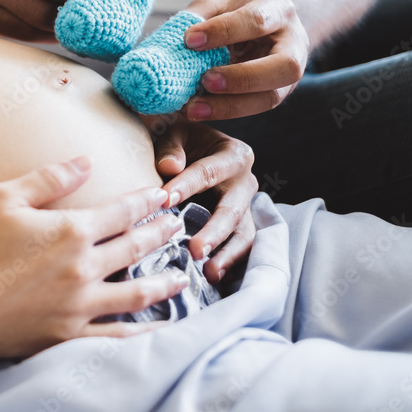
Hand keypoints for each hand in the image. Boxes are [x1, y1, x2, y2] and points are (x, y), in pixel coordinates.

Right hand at [0, 156, 189, 356]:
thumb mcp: (3, 197)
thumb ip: (49, 179)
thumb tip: (84, 162)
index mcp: (71, 231)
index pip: (121, 212)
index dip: (145, 201)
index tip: (163, 195)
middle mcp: (83, 269)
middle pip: (135, 248)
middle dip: (160, 233)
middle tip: (179, 225)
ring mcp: (77, 306)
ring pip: (135, 293)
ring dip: (163, 282)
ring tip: (180, 276)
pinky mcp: (64, 335)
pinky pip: (114, 336)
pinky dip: (141, 332)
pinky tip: (155, 329)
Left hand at [143, 116, 256, 283]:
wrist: (191, 150)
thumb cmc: (180, 142)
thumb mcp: (174, 133)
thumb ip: (171, 147)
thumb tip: (170, 167)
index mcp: (233, 155)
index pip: (208, 172)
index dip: (187, 185)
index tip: (165, 200)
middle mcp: (245, 183)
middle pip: (232, 211)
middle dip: (215, 231)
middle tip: (195, 249)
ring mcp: (246, 208)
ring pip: (243, 235)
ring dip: (227, 255)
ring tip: (209, 272)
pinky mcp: (240, 227)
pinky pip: (241, 248)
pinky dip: (230, 263)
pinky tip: (214, 278)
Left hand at [183, 0, 308, 120]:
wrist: (268, 26)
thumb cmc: (239, 12)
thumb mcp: (219, 3)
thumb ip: (200, 15)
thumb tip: (177, 38)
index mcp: (279, 10)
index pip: (256, 21)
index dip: (223, 31)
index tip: (190, 40)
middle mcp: (293, 44)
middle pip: (284, 66)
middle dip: (243, 77)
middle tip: (206, 81)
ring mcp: (288, 74)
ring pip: (271, 97)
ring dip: (230, 106)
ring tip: (194, 108)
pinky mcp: (276, 94)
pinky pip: (255, 108)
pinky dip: (225, 112)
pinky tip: (198, 111)